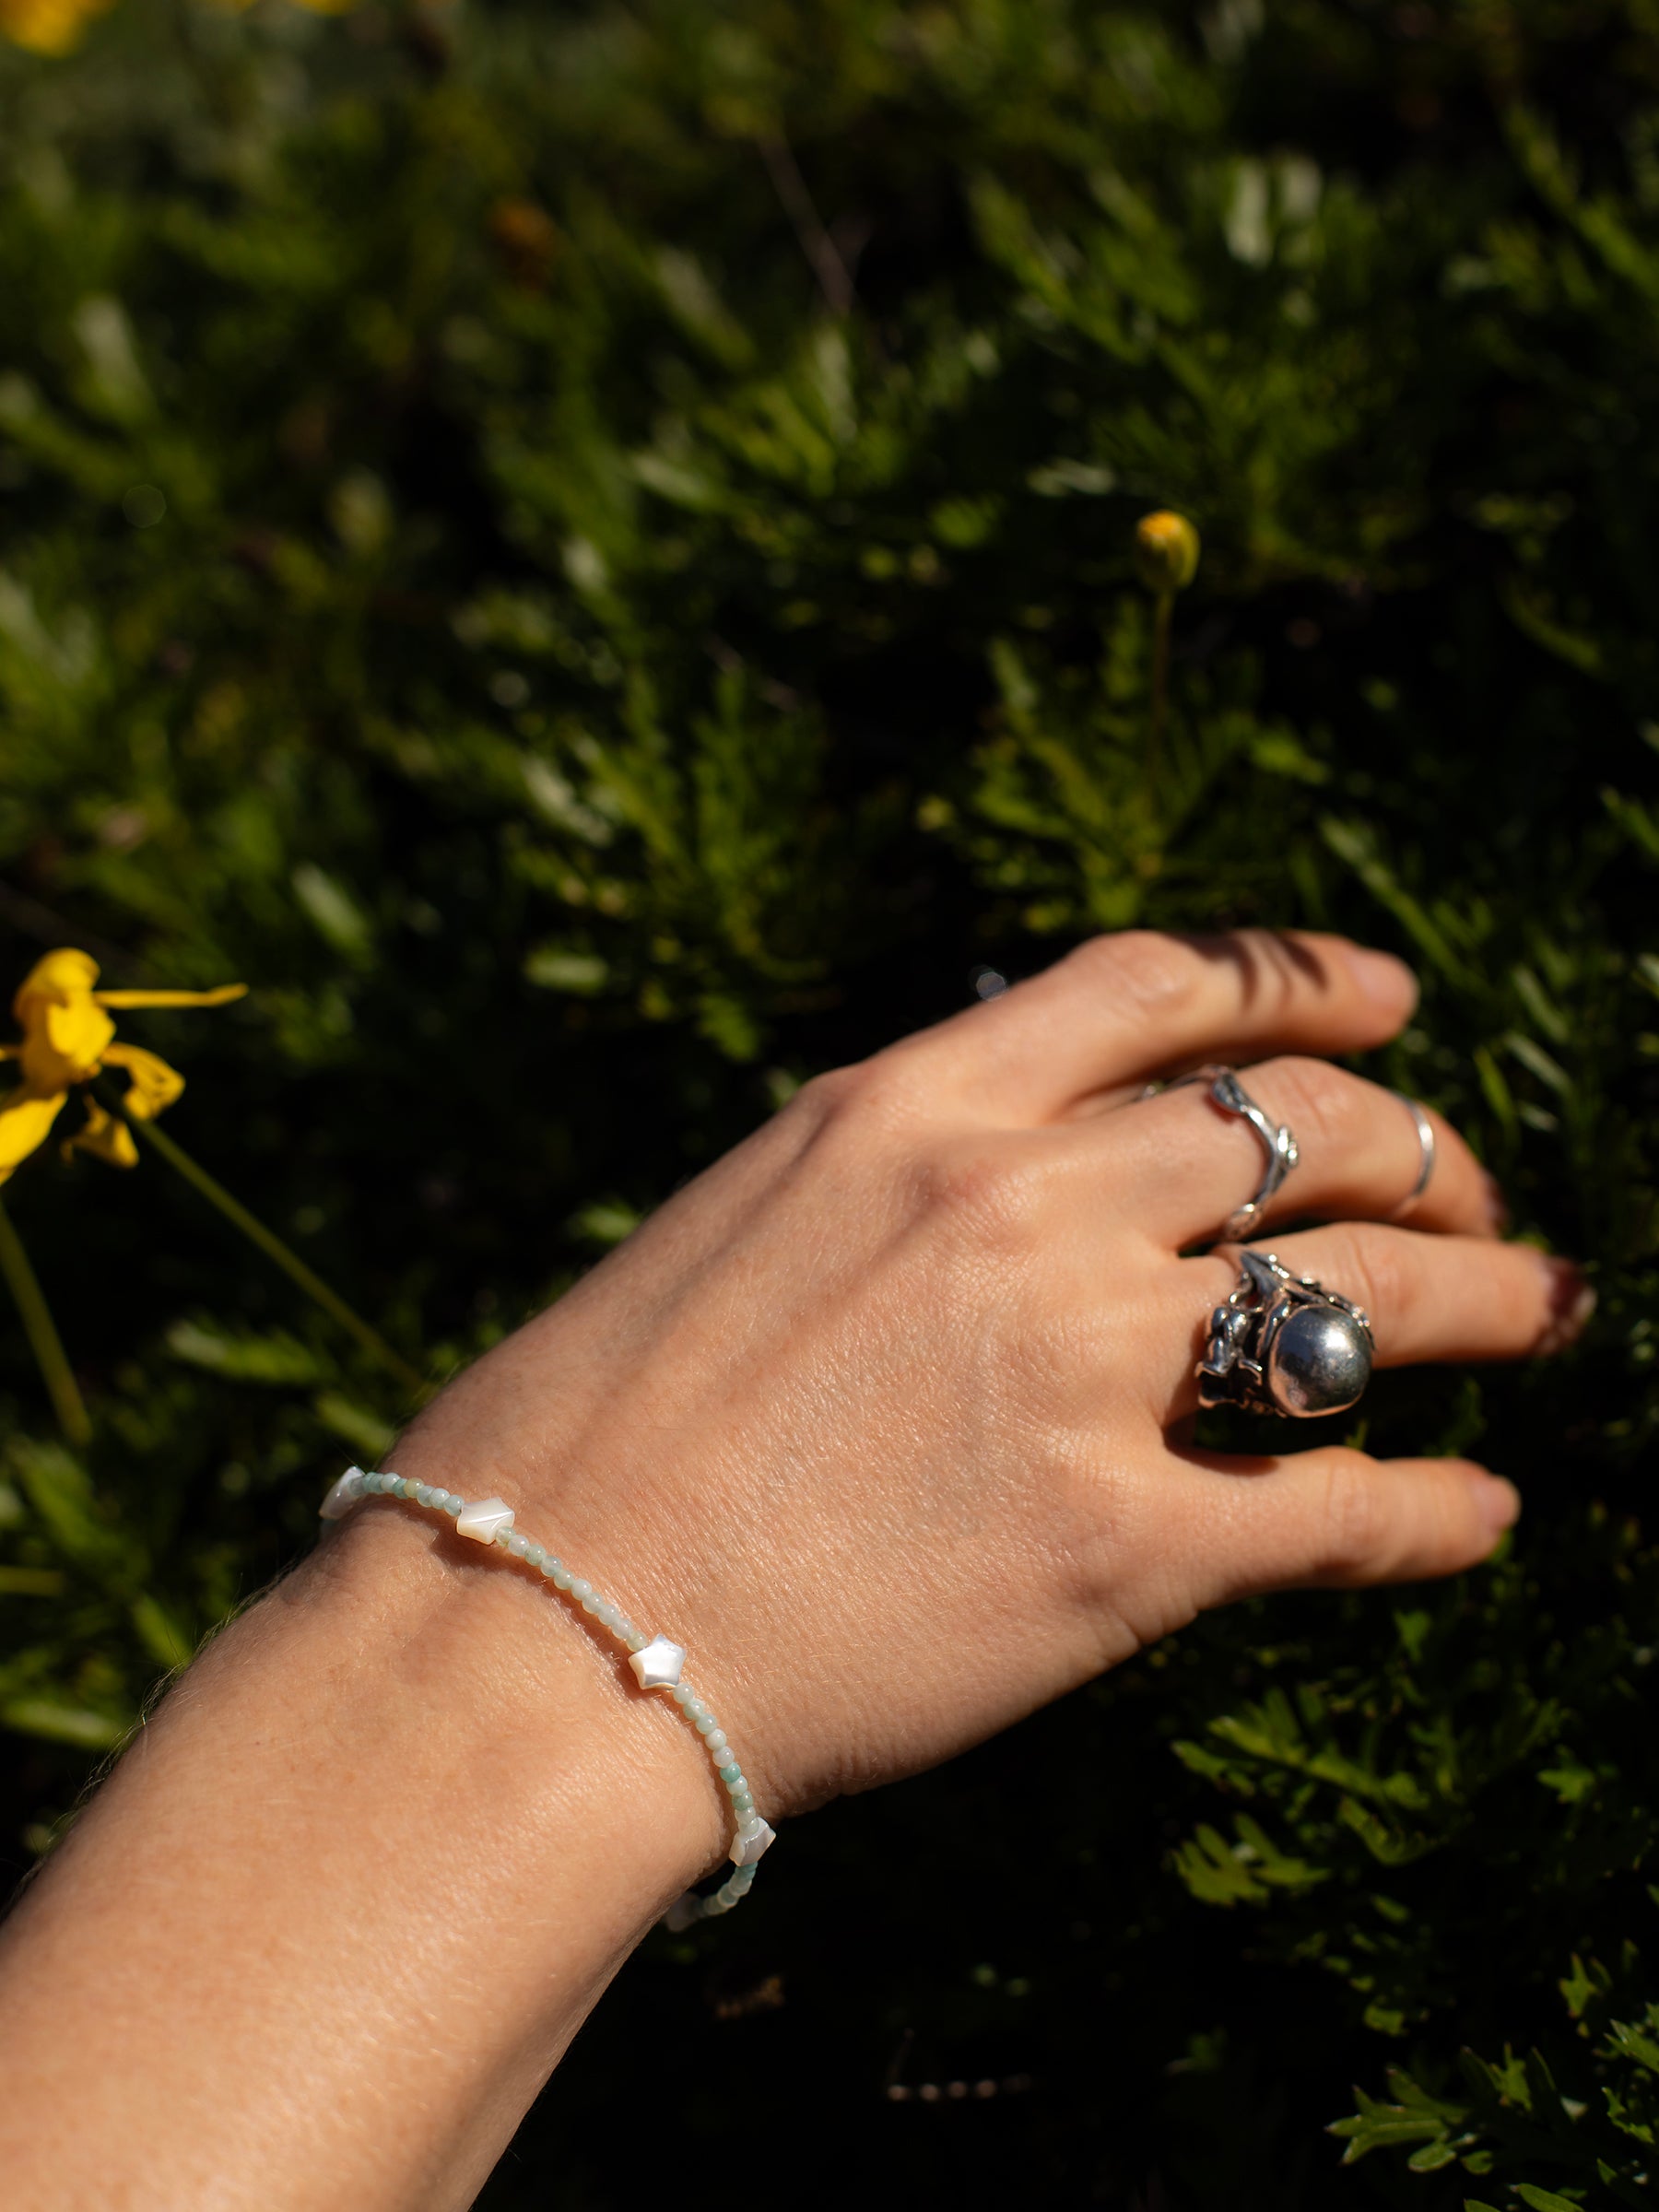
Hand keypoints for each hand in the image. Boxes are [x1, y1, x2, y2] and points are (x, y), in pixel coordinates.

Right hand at [371, 929, 1580, 1828]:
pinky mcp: (1118, 1551)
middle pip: (1310, 1128)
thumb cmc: (582, 1438)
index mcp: (911, 1103)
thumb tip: (1010, 1173)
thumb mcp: (735, 1225)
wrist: (535, 1634)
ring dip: (1493, 1301)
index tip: (1393, 997)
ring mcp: (1079, 1369)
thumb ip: (893, 1178)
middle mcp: (1018, 1202)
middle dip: (1428, 1150)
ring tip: (1550, 1313)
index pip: (1164, 985)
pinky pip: (1343, 1513)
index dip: (1308, 977)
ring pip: (1371, 1297)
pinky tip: (1486, 1519)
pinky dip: (1437, 1516)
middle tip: (1476, 1197)